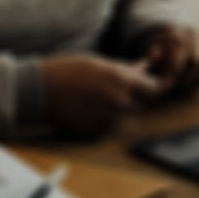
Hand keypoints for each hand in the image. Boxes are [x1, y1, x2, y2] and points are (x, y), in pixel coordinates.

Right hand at [39, 54, 162, 137]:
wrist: (38, 91)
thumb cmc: (69, 71)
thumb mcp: (102, 64)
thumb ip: (127, 70)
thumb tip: (146, 68)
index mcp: (124, 81)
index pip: (156, 89)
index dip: (159, 85)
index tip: (160, 82)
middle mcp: (121, 102)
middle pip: (142, 102)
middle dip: (137, 94)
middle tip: (120, 86)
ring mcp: (109, 119)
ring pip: (125, 114)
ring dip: (119, 106)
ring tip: (96, 95)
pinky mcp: (97, 133)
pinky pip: (110, 126)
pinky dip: (105, 118)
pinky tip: (88, 108)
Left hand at [140, 23, 198, 95]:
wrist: (174, 41)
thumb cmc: (160, 52)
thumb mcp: (150, 52)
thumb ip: (151, 56)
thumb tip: (155, 56)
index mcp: (176, 31)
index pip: (181, 52)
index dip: (173, 71)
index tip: (167, 83)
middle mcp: (196, 32)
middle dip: (187, 79)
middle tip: (178, 86)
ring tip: (187, 84)